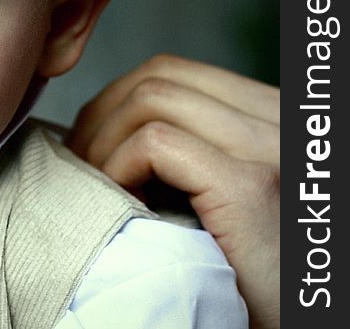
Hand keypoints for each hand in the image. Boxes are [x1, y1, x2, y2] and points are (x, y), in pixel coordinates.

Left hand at [68, 54, 278, 328]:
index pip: (175, 73)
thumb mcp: (227, 192)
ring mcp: (269, 148)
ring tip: (99, 187)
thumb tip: (109, 128)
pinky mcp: (249, 187)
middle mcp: (280, 119)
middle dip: (101, 115)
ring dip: (104, 142)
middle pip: (159, 76)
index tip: (94, 144)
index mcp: (273, 116)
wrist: (296, 321)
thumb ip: (193, 149)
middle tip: (80, 164)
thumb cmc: (252, 270)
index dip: (118, 100)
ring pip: (150, 99)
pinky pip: (155, 143)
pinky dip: (118, 166)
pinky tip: (122, 203)